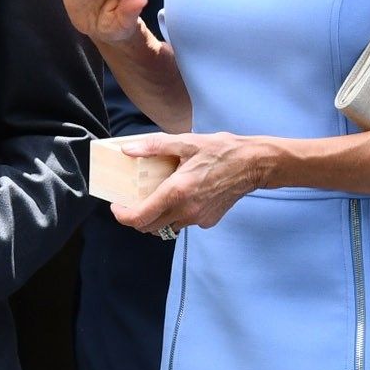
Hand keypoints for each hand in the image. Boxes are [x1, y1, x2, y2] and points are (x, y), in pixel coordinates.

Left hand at [113, 131, 272, 233]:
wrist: (253, 164)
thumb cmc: (222, 151)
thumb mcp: (186, 142)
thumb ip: (154, 146)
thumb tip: (127, 149)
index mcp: (177, 192)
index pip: (140, 218)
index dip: (122, 215)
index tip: (117, 206)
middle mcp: (186, 210)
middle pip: (149, 227)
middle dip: (136, 217)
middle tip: (132, 201)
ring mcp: (198, 218)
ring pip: (166, 227)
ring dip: (156, 217)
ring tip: (156, 197)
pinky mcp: (208, 221)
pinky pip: (183, 223)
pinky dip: (175, 214)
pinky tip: (182, 197)